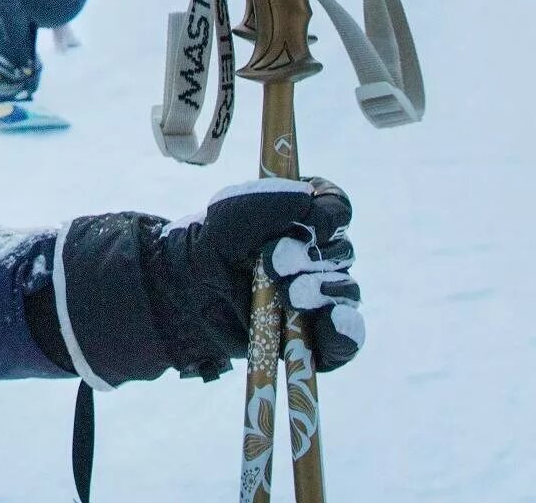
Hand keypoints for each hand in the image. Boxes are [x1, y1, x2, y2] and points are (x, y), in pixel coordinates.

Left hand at [50, 177, 360, 385]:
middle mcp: (322, 254)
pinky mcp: (319, 335)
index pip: (337, 207)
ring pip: (345, 291)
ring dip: (320, 292)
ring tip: (289, 296)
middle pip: (340, 252)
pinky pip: (346, 337)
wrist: (189, 294)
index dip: (328, 214)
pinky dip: (342, 333)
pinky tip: (329, 323)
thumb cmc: (214, 244)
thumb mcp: (230, 212)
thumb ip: (270, 199)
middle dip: (310, 259)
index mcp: (306, 217)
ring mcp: (323, 295)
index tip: (309, 223)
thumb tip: (311, 198)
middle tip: (274, 264)